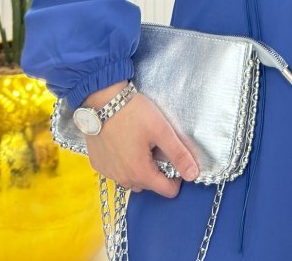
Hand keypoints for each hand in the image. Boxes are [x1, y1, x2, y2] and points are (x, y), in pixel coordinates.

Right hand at [82, 91, 199, 197]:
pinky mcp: (98, 165)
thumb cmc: (133, 113)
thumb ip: (179, 154)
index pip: (167, 191)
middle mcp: (122, 179)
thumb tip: (193, 175)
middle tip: (156, 145)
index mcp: (140, 173)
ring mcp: (108, 173)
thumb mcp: (162, 130)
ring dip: (140, 169)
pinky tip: (125, 144)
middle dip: (158, 170)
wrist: (101, 100)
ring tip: (141, 144)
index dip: (177, 176)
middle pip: (150, 185)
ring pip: (132, 180)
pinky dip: (124, 164)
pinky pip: (116, 172)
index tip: (174, 156)